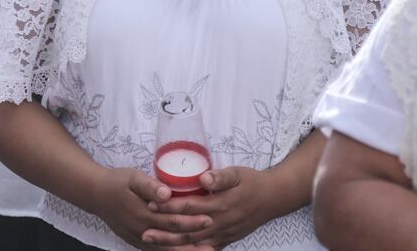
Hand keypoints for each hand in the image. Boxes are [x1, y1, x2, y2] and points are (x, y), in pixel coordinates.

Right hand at [91, 168, 213, 249]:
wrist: (95, 195)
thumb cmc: (116, 182)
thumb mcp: (132, 177)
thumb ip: (149, 186)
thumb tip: (166, 193)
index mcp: (144, 213)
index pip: (172, 219)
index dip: (191, 220)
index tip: (209, 217)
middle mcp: (143, 230)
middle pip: (173, 237)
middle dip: (195, 236)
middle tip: (214, 233)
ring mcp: (140, 239)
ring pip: (167, 248)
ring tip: (207, 250)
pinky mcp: (137, 242)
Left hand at [143, 167, 276, 248]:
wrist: (272, 199)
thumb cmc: (252, 182)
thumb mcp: (238, 174)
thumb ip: (221, 176)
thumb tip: (203, 178)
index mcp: (220, 204)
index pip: (190, 206)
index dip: (170, 205)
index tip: (152, 202)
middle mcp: (220, 222)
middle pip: (188, 229)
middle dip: (165, 231)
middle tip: (145, 230)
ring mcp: (223, 234)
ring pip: (194, 243)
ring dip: (172, 244)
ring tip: (152, 241)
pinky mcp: (226, 240)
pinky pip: (204, 249)